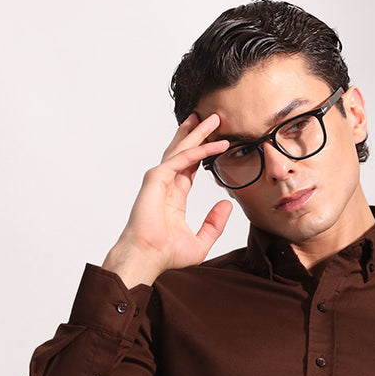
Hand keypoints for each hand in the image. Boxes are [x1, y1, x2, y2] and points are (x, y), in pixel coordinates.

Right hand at [103, 113, 231, 286]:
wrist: (147, 257)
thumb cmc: (165, 254)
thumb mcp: (200, 241)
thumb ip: (214, 224)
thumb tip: (227, 206)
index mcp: (173, 197)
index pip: (190, 168)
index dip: (202, 153)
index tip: (214, 140)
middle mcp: (165, 185)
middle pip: (184, 152)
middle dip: (197, 133)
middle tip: (212, 117)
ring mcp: (159, 180)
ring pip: (181, 149)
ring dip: (197, 132)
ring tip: (211, 117)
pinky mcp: (157, 178)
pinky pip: (182, 159)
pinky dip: (199, 150)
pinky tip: (215, 143)